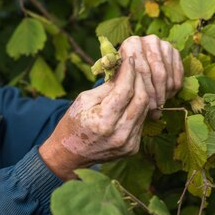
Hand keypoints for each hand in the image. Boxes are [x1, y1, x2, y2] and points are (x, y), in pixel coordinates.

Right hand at [39, 57, 148, 180]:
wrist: (69, 155)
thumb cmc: (73, 123)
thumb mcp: (83, 100)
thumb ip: (106, 87)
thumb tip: (122, 69)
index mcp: (103, 121)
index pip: (125, 91)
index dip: (129, 72)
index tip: (129, 59)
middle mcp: (119, 134)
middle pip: (141, 100)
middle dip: (140, 80)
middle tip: (135, 67)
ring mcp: (128, 144)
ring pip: (144, 110)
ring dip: (141, 93)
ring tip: (134, 80)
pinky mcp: (132, 148)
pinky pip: (140, 122)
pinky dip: (138, 108)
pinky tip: (131, 99)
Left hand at [118, 35, 183, 118]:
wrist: (137, 61)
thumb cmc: (124, 71)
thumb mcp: (117, 73)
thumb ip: (119, 80)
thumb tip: (117, 89)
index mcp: (132, 43)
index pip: (142, 69)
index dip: (145, 89)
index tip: (145, 104)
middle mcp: (149, 40)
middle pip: (157, 72)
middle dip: (156, 93)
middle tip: (155, 107)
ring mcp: (164, 45)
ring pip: (168, 74)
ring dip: (165, 92)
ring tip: (160, 104)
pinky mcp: (175, 51)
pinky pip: (178, 73)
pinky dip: (173, 86)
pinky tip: (167, 95)